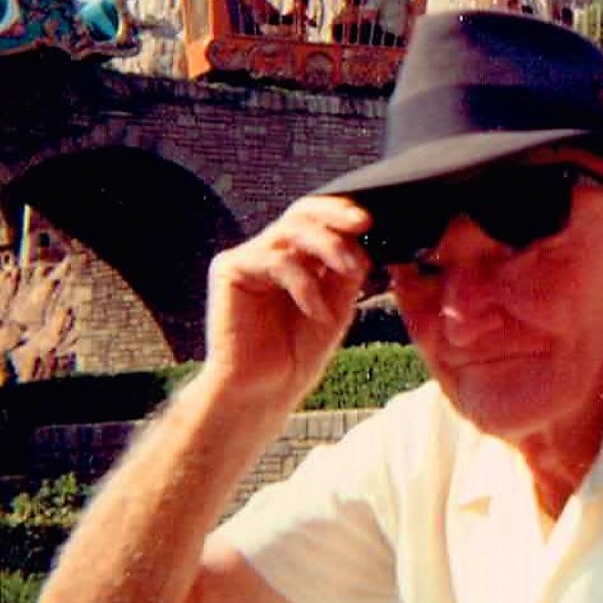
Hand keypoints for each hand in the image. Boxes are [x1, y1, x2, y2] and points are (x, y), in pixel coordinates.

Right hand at [203, 196, 372, 410]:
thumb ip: (348, 269)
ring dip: (329, 248)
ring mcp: (248, 257)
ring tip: (351, 272)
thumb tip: (366, 236)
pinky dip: (304, 284)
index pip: (318, 218)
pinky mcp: (229, 269)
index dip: (343, 212)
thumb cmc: (299, 351)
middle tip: (364, 223)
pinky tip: (317, 312)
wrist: (266, 390)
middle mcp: (269, 250)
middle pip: (302, 212)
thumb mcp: (338, 303)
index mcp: (294, 255)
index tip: (372, 221)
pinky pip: (275, 260)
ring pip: (292, 230)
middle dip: (336, 214)